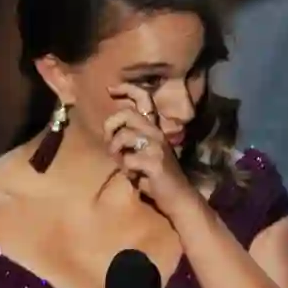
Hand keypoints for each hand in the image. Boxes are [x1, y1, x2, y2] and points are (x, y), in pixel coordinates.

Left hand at [104, 83, 190, 216]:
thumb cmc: (157, 179)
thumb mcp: (144, 155)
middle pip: (126, 114)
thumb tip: (109, 137)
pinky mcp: (155, 162)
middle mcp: (157, 133)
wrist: (178, 199)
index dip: (127, 89)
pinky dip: (126, 171)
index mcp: (154, 129)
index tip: (110, 89)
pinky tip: (134, 177)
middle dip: (110, 127)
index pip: (144, 99)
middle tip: (110, 145)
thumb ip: (131, 143)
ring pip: (124, 136)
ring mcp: (157, 146)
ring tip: (122, 164)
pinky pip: (129, 160)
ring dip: (116, 152)